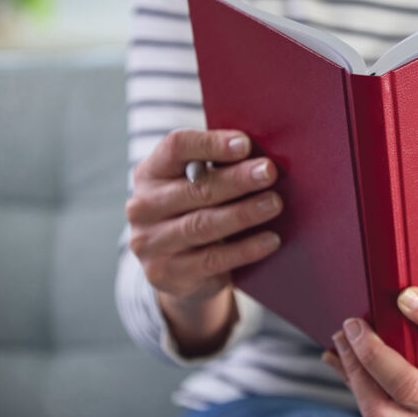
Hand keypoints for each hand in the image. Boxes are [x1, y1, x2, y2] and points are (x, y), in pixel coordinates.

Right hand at [125, 129, 283, 355]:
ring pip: (203, 224)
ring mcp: (150, 242)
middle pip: (195, 188)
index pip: (175, 148)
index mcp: (150, 172)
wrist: (176, 268)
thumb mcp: (197, 184)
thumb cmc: (196, 210)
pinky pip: (212, 259)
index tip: (244, 144)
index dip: (210, 144)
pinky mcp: (166, 273)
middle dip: (236, 179)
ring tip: (274, 203)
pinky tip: (270, 240)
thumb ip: (219, 167)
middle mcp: (143, 206)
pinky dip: (245, 249)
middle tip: (269, 172)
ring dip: (243, 213)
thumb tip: (261, 157)